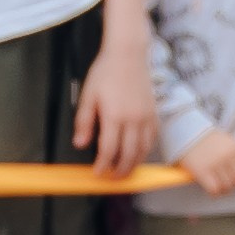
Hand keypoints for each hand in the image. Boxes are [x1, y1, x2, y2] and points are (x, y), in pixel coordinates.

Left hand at [73, 37, 160, 178]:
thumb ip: (84, 121)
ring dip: (133, 165)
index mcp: (114, 116)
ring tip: (124, 171)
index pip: (109, 150)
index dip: (103, 166)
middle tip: (111, 179)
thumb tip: (80, 143)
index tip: (97, 173)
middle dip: (119, 171)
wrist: (128, 55)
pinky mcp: (154, 115)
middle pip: (128, 156)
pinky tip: (137, 155)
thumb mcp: (88, 95)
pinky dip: (145, 152)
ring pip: (142, 152)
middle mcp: (132, 120)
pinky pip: (152, 141)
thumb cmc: (106, 72)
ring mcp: (146, 118)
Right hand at [180, 124, 234, 195]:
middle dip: (234, 182)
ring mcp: (215, 164)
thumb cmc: (207, 139)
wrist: (185, 131)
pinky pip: (215, 190)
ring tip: (217, 183)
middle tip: (227, 180)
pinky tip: (210, 187)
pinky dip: (214, 192)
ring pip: (228, 186)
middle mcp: (227, 155)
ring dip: (224, 188)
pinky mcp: (202, 171)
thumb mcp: (227, 140)